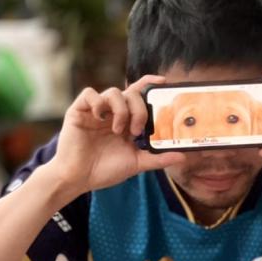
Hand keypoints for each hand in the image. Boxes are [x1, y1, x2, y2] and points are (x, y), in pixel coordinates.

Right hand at [49, 75, 184, 195]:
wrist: (78, 179)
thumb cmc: (104, 170)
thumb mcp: (136, 163)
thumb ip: (157, 158)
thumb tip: (182, 156)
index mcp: (126, 121)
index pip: (139, 96)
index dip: (149, 84)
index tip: (164, 82)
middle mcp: (112, 113)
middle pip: (131, 93)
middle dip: (139, 109)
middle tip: (137, 129)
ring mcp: (96, 111)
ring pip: (113, 92)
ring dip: (121, 110)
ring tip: (118, 130)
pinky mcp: (79, 111)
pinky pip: (90, 94)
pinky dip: (98, 102)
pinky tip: (100, 117)